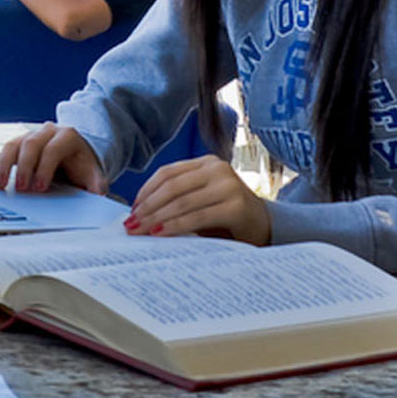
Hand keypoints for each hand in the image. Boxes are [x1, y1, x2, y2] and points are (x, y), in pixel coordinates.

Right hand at [0, 123, 107, 194]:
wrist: (75, 153)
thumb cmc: (82, 165)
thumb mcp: (92, 172)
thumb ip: (96, 183)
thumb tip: (97, 195)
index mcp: (67, 136)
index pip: (52, 149)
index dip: (44, 168)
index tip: (38, 188)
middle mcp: (47, 132)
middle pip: (30, 144)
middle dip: (23, 167)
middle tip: (20, 188)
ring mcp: (30, 136)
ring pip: (13, 145)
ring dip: (3, 165)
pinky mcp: (18, 143)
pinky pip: (3, 152)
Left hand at [124, 155, 269, 245]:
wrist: (265, 227)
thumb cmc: (226, 217)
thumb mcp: (201, 200)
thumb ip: (177, 199)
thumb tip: (138, 213)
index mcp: (206, 163)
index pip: (167, 173)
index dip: (146, 191)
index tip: (131, 209)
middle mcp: (217, 169)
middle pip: (171, 186)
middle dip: (148, 207)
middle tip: (131, 225)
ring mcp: (228, 185)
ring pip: (182, 201)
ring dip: (157, 217)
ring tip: (141, 231)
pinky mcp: (236, 206)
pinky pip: (197, 216)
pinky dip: (175, 225)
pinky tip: (161, 234)